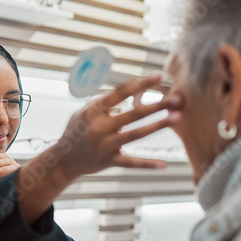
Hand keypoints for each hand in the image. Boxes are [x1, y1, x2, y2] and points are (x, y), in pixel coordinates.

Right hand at [52, 74, 182, 179]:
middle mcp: (99, 127)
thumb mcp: (82, 112)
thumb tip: (126, 92)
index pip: (120, 93)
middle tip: (178, 98)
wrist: (62, 160)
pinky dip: (147, 164)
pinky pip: (131, 162)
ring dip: (158, 126)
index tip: (158, 76)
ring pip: (136, 134)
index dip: (140, 84)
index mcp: (93, 111)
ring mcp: (105, 145)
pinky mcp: (109, 161)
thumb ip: (102, 102)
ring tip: (177, 118)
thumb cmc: (75, 131)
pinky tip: (163, 164)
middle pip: (133, 114)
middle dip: (157, 105)